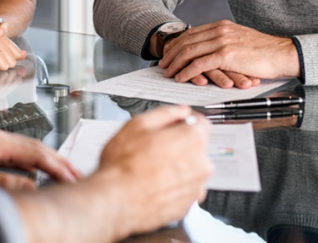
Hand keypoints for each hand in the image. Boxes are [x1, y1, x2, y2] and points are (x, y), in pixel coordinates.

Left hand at [0, 125, 79, 189]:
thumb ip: (3, 183)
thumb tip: (31, 186)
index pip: (35, 151)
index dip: (57, 165)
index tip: (74, 176)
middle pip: (32, 147)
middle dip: (56, 162)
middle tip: (76, 176)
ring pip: (22, 150)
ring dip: (42, 164)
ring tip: (60, 176)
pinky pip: (10, 154)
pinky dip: (26, 165)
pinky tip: (29, 176)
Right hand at [93, 106, 211, 231]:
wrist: (116, 201)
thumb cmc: (123, 166)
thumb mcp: (137, 125)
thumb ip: (164, 113)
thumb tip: (178, 111)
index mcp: (192, 140)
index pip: (201, 123)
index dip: (185, 121)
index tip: (176, 123)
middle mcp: (201, 164)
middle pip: (196, 147)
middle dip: (179, 145)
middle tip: (155, 147)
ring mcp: (195, 188)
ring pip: (190, 169)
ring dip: (177, 166)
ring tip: (151, 168)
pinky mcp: (187, 206)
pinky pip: (184, 189)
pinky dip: (173, 186)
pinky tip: (153, 183)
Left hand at [158, 20, 298, 87]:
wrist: (283, 53)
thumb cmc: (265, 51)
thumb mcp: (240, 40)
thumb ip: (225, 41)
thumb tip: (211, 50)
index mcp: (222, 25)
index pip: (192, 33)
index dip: (177, 43)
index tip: (169, 52)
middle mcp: (219, 30)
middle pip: (186, 41)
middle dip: (171, 53)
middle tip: (163, 64)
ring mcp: (222, 41)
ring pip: (189, 51)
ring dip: (175, 63)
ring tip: (168, 72)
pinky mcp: (226, 55)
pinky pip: (199, 64)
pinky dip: (187, 71)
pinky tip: (181, 77)